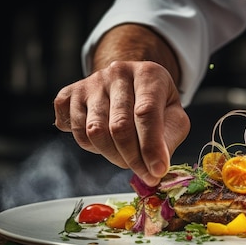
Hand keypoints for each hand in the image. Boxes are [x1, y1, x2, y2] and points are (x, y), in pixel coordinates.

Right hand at [53, 60, 189, 185]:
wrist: (132, 84)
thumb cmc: (157, 104)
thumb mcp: (174, 117)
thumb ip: (169, 140)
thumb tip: (156, 168)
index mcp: (148, 74)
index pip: (146, 112)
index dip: (151, 147)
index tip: (157, 172)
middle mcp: (118, 72)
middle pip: (119, 126)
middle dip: (132, 158)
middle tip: (143, 172)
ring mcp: (91, 82)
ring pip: (94, 131)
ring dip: (112, 155)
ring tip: (125, 155)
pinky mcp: (71, 94)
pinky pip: (75, 130)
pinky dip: (90, 146)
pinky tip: (105, 142)